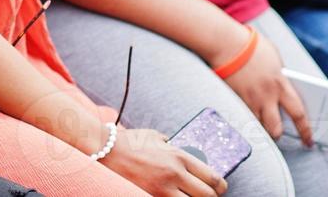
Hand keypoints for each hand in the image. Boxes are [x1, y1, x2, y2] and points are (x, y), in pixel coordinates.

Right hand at [103, 127, 227, 196]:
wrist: (106, 151)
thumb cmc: (131, 142)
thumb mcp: (157, 138)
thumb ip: (173, 146)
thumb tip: (185, 154)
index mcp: (179, 157)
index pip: (212, 177)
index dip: (221, 186)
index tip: (220, 187)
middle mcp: (174, 174)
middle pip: (207, 196)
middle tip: (208, 195)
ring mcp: (162, 190)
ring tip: (190, 196)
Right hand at [220, 29, 313, 146]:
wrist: (226, 44)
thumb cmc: (252, 47)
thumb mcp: (275, 60)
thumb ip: (281, 76)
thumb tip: (284, 85)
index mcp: (280, 85)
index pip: (298, 114)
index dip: (305, 130)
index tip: (308, 140)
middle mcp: (266, 96)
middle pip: (275, 129)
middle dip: (278, 134)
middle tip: (279, 134)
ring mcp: (249, 99)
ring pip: (257, 126)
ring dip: (260, 127)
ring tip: (261, 123)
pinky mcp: (234, 99)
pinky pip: (243, 116)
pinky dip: (246, 117)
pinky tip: (246, 113)